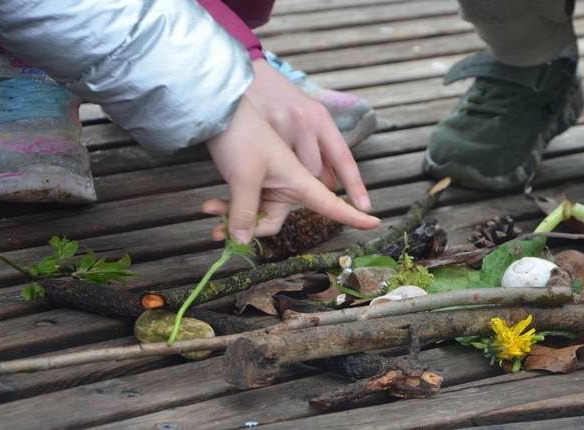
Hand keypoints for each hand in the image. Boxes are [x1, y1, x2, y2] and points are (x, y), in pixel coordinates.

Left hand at [203, 98, 379, 243]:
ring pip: (257, 213)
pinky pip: (247, 202)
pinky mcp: (255, 178)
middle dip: (250, 227)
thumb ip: (244, 212)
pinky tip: (212, 205)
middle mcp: (290, 181)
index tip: (374, 222)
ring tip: (210, 212)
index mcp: (299, 177)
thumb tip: (242, 242)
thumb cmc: (241, 133)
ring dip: (233, 216)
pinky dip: (230, 207)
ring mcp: (272, 180)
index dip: (352, 215)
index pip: (332, 201)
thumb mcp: (243, 177)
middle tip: (221, 231)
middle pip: (277, 220)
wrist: (218, 106)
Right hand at [244, 57, 371, 211]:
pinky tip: (261, 158)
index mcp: (320, 118)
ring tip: (275, 161)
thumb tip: (331, 184)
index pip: (343, 158)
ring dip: (287, 174)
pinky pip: (269, 164)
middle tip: (295, 171)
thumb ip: (320, 147)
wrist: (244, 75)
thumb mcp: (307, 115)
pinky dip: (267, 169)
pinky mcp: (257, 131)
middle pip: (314, 170)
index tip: (365, 207)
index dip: (355, 185)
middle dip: (308, 177)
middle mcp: (304, 121)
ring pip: (292, 170)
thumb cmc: (279, 99)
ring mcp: (281, 126)